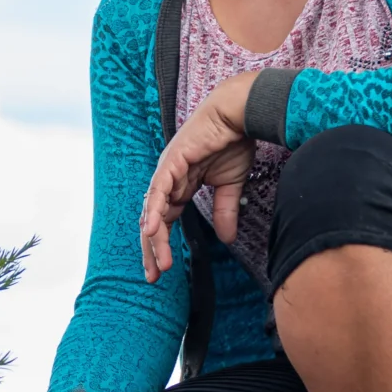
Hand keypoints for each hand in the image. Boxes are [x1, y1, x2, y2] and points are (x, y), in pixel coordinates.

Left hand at [139, 73, 257, 280]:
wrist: (239, 115)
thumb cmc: (233, 142)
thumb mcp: (230, 186)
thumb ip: (225, 211)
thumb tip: (227, 238)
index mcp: (180, 186)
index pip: (165, 221)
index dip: (162, 246)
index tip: (163, 271)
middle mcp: (168, 181)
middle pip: (153, 221)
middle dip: (152, 250)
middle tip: (153, 277)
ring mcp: (167, 171)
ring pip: (153, 211)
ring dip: (154, 239)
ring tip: (157, 264)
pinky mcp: (172, 161)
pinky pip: (159, 190)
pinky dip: (153, 210)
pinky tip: (151, 230)